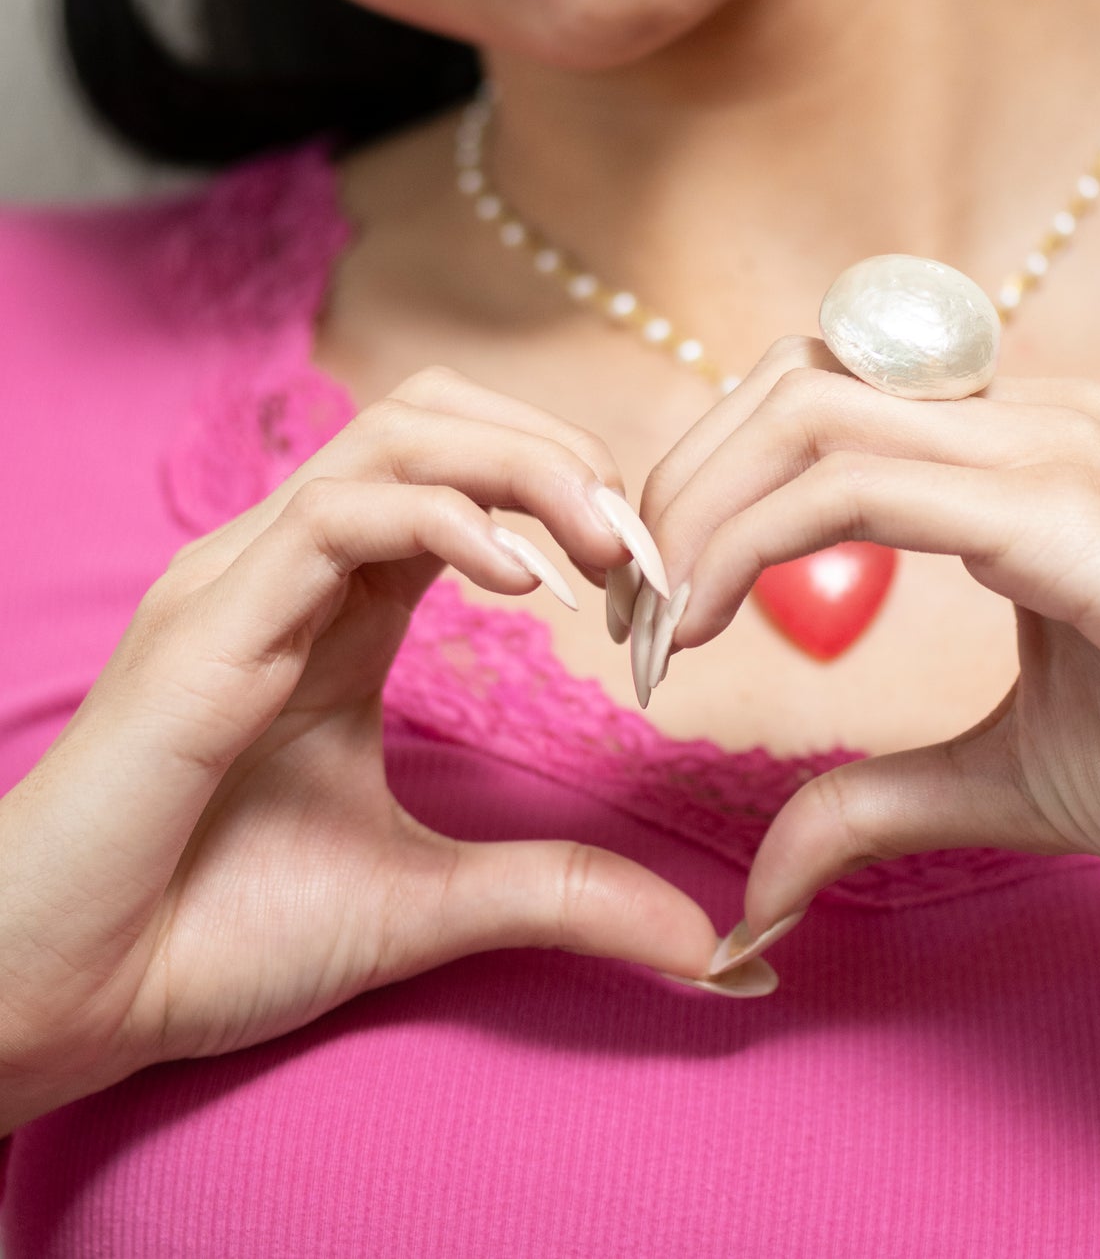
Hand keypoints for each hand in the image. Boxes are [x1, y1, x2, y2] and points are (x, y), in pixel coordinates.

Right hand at [0, 366, 724, 1137]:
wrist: (68, 1002)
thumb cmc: (219, 933)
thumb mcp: (431, 900)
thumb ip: (562, 893)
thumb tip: (710, 949)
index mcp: (341, 606)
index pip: (465, 478)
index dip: (570, 503)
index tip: (652, 580)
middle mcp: (292, 567)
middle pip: (437, 420)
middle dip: (558, 456)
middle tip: (640, 545)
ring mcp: (244, 581)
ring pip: (395, 438)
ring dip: (524, 469)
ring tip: (604, 547)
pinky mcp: (209, 625)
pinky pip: (340, 517)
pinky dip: (448, 522)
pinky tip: (524, 587)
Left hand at [637, 338, 1099, 972]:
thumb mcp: (1002, 778)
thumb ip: (874, 797)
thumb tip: (761, 880)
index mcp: (1012, 453)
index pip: (817, 406)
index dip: (712, 487)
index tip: (659, 606)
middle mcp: (1026, 416)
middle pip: (787, 383)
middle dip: (678, 484)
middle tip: (628, 609)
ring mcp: (1048, 446)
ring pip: (806, 414)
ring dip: (697, 512)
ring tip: (654, 627)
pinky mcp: (1063, 507)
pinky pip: (857, 488)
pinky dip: (753, 546)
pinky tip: (711, 630)